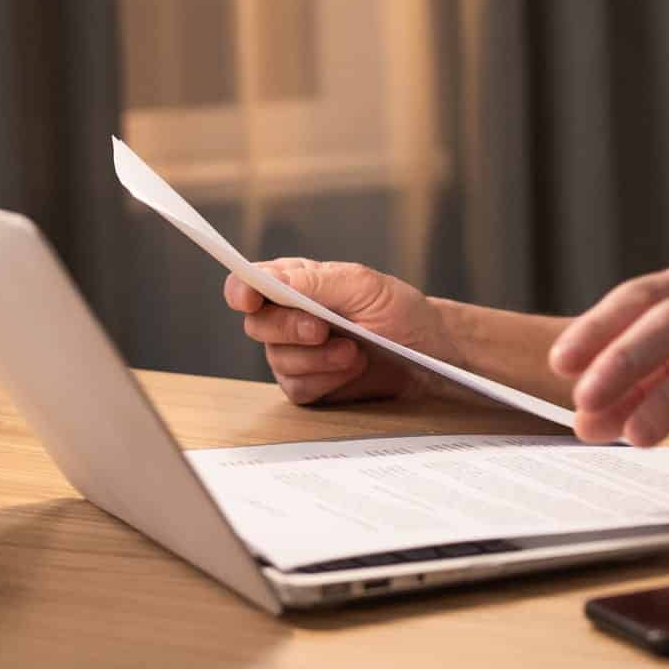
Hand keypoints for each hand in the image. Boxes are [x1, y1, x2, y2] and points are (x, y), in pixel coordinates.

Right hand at [223, 259, 461, 405]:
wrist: (428, 352)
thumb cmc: (400, 311)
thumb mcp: (364, 285)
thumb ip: (316, 281)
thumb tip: (272, 280)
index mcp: (297, 283)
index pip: (249, 283)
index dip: (241, 290)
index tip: (249, 299)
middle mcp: (289, 317)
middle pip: (257, 325)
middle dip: (290, 328)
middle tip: (323, 329)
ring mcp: (296, 353)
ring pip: (278, 360)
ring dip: (318, 358)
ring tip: (354, 351)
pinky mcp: (309, 384)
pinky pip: (298, 388)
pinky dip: (326, 380)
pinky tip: (351, 368)